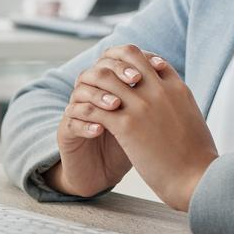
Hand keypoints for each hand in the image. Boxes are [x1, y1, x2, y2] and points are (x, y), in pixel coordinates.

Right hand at [45, 46, 152, 196]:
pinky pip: (71, 120)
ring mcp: (77, 111)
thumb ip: (150, 96)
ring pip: (81, 91)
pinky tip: (100, 130)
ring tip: (117, 105)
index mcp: (110, 86)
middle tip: (135, 80)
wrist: (105, 174)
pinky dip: (86, 123)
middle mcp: (92, 93)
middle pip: (98, 70)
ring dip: (100, 96)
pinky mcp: (66, 132)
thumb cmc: (130, 145)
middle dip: (118, 72)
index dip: (133, 60)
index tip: (155, 66)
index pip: (116, 59)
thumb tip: (167, 68)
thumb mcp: (144, 120)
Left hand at [72, 44, 217, 210]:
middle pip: (129, 56)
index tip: (123, 77)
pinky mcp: (127, 126)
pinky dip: (87, 110)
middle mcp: (159, 90)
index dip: (134, 64)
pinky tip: (84, 119)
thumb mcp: (194, 120)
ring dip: (94, 87)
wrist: (198, 180)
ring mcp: (142, 105)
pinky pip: (97, 107)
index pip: (150, 59)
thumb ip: (182, 105)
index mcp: (177, 88)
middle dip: (112, 65)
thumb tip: (177, 105)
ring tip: (87, 98)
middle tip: (100, 82)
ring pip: (106, 78)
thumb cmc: (199, 158)